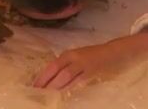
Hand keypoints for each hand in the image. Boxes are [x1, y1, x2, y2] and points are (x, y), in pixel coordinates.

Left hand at [33, 29, 147, 88]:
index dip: (42, 76)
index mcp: (69, 54)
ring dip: (56, 87)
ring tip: (47, 95)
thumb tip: (51, 79)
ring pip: (66, 77)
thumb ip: (66, 66)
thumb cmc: (93, 56)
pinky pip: (79, 82)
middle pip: (57, 72)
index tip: (33, 86)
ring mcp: (83, 65)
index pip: (52, 66)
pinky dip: (70, 88)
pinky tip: (64, 94)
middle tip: (37, 93)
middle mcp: (74, 58)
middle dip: (47, 83)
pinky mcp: (92, 72)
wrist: (114, 52)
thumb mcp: (77, 58)